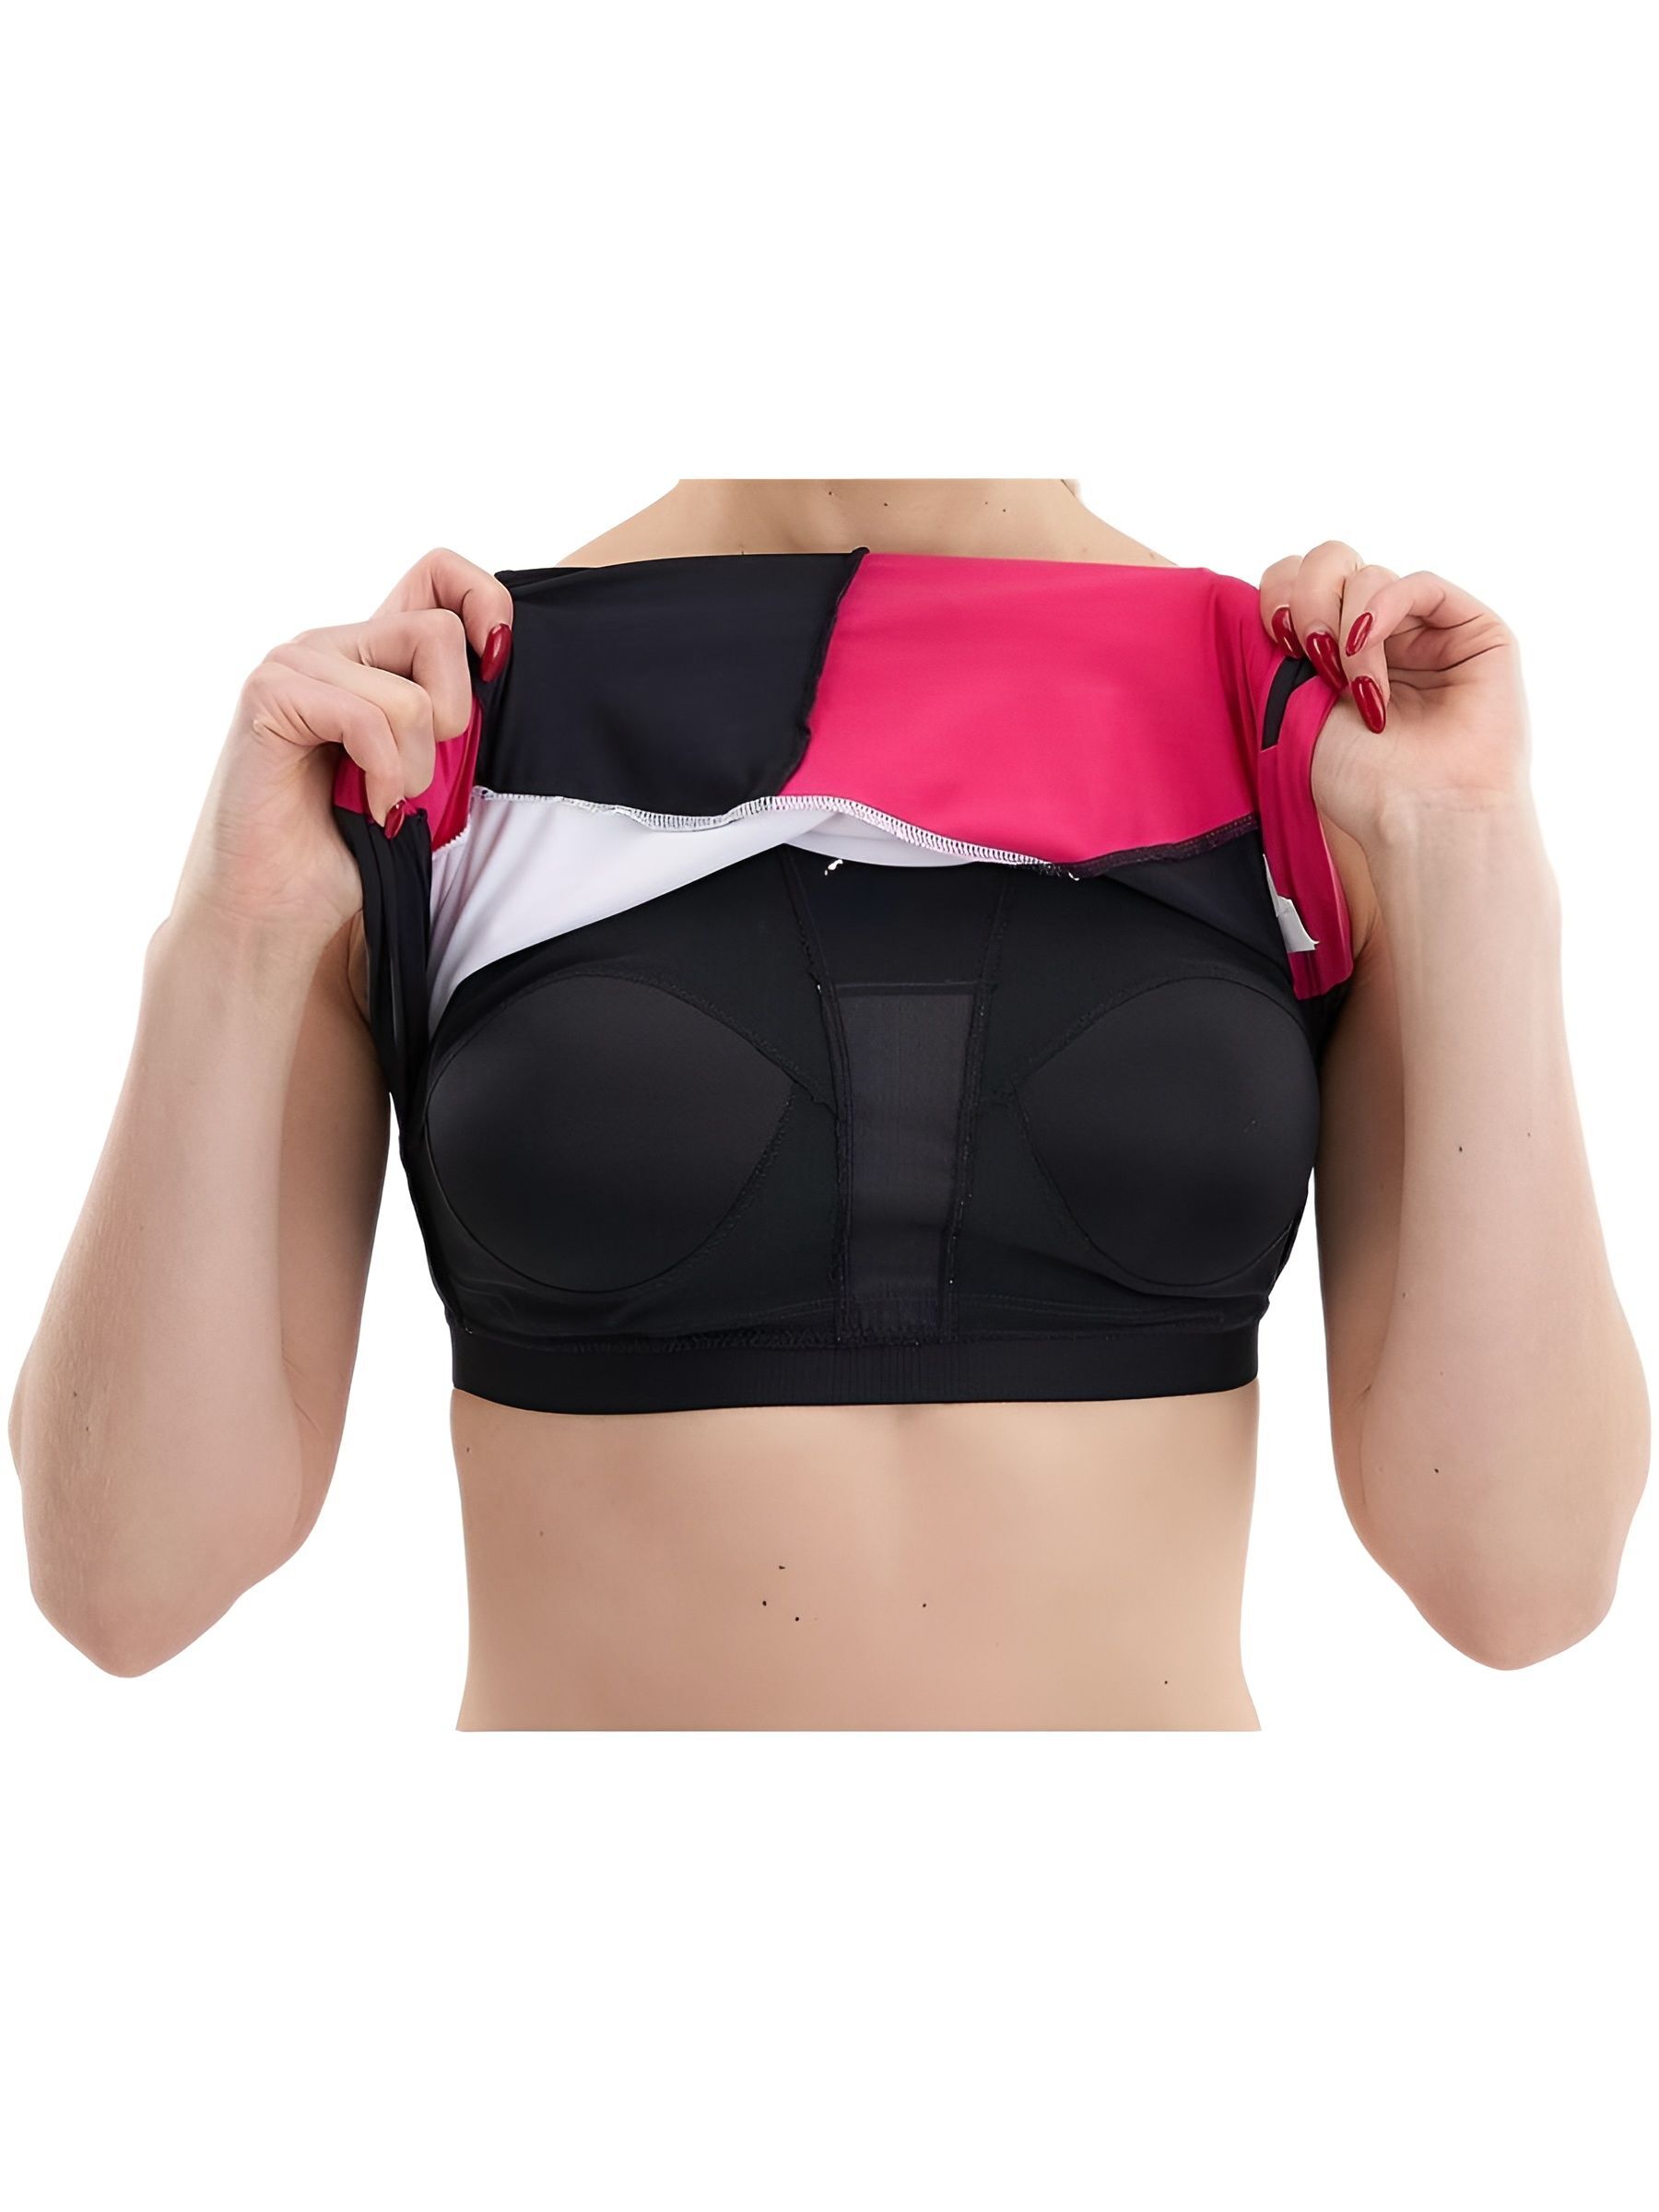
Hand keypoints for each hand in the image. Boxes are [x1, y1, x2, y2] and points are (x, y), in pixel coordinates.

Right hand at [169, 549, 512, 946]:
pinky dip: (383, 775)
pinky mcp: (269, 696)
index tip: (496, 663)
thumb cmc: (353, 850)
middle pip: (438, 632)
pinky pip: (367, 718)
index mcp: (372, 656)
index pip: (437, 574)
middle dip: (453, 722)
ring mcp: (295, 664)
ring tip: (382, 801)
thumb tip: (498, 661)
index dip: (485, 601)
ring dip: (413, 768)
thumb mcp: (429, 771)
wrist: (282, 910)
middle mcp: (331, 646)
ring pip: (410, 693)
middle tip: (419, 778)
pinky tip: (367, 806)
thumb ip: (454, 716)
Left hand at [1258, 540, 1532, 847]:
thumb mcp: (1292, 705)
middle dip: (1306, 598)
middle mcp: (1382, 637)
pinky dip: (1383, 609)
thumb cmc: (1359, 782)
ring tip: (1353, 686)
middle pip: (1331, 563)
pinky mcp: (1473, 631)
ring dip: (1346, 626)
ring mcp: (1426, 632)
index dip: (1279, 594)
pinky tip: (1368, 651)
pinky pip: (1419, 583)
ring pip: (1368, 574)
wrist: (1418, 817)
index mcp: (1335, 652)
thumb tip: (1271, 596)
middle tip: (1306, 653)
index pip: (1297, 584)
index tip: (1273, 637)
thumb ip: (1279, 646)